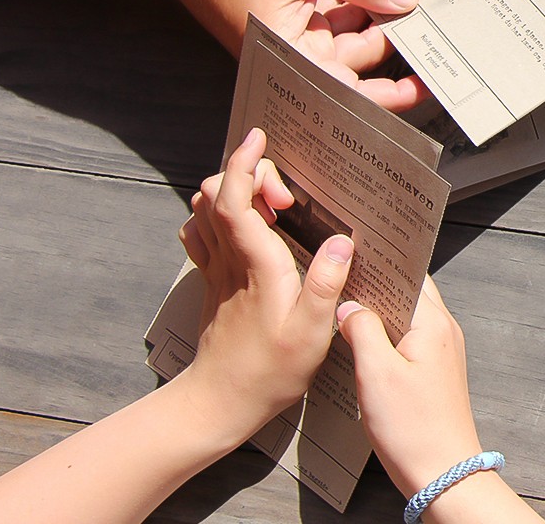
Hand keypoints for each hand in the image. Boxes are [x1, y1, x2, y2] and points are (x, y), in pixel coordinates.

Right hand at [168, 0, 430, 111]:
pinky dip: (358, 4)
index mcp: (294, 59)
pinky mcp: (298, 23)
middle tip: (437, 34)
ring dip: (379, 18)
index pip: (352, 92)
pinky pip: (338, 20)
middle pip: (359, 64)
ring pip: (353, 39)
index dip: (393, 93)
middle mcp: (297, 58)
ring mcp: (298, 41)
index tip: (428, 86)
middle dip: (395, 46)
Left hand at [176, 128, 353, 438]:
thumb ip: (326, 282)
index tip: (259, 140)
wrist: (219, 403)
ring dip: (230, 191)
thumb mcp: (311, 332)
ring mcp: (215, 270)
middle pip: (216, 194)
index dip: (243, 163)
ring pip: (203, 210)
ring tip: (267, 202)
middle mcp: (228, 260)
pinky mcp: (212, 282)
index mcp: (255, 265)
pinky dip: (214, 215)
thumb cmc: (267, 372)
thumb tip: (344, 241)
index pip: (235, 199)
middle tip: (283, 195)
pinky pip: (200, 233)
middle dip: (245, 174)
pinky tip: (240, 226)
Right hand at [337, 279, 482, 495]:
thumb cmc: (413, 430)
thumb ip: (361, 330)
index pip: (407, 273)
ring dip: (378, 313)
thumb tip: (349, 307)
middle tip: (341, 281)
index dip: (379, 262)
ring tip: (346, 310)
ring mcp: (441, 350)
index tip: (351, 254)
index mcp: (433, 323)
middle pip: (407, 292)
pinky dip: (385, 336)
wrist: (443, 473)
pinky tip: (362, 345)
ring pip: (405, 316)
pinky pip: (407, 339)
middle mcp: (443, 330)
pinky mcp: (434, 370)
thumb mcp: (376, 374)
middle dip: (375, 286)